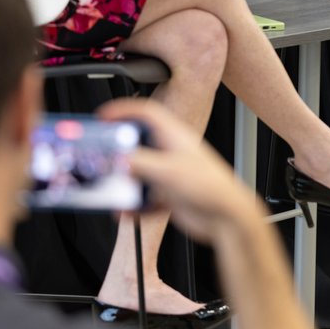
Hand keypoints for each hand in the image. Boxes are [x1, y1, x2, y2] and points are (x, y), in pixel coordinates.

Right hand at [98, 98, 259, 244]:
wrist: (227, 218)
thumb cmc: (211, 187)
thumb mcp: (168, 171)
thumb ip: (140, 163)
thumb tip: (118, 158)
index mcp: (174, 136)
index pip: (147, 113)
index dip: (124, 110)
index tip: (104, 116)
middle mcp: (171, 152)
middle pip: (138, 143)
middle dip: (118, 151)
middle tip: (102, 156)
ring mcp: (170, 173)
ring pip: (139, 172)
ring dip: (124, 182)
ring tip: (113, 189)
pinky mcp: (170, 194)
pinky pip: (144, 196)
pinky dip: (133, 204)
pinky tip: (127, 211)